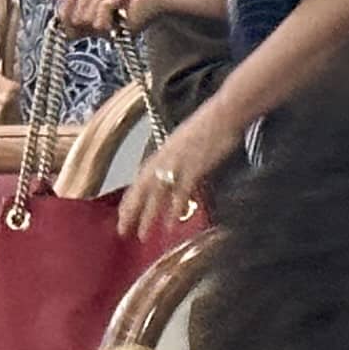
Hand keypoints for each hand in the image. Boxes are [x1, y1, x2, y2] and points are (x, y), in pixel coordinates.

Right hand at [52, 0, 165, 38]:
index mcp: (93, 19)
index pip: (65, 26)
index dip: (62, 13)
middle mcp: (98, 30)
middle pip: (72, 19)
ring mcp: (109, 33)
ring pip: (84, 18)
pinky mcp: (118, 34)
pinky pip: (97, 22)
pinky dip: (107, 4)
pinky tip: (121, 2)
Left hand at [122, 113, 237, 241]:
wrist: (225, 113)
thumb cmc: (213, 124)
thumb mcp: (189, 141)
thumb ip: (181, 157)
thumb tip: (179, 173)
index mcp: (163, 152)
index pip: (140, 180)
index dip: (130, 199)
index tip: (122, 216)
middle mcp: (165, 158)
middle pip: (141, 189)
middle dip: (131, 211)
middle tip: (123, 231)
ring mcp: (177, 163)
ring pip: (156, 194)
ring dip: (148, 216)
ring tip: (143, 236)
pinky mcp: (193, 168)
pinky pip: (179, 193)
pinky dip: (174, 210)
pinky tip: (170, 225)